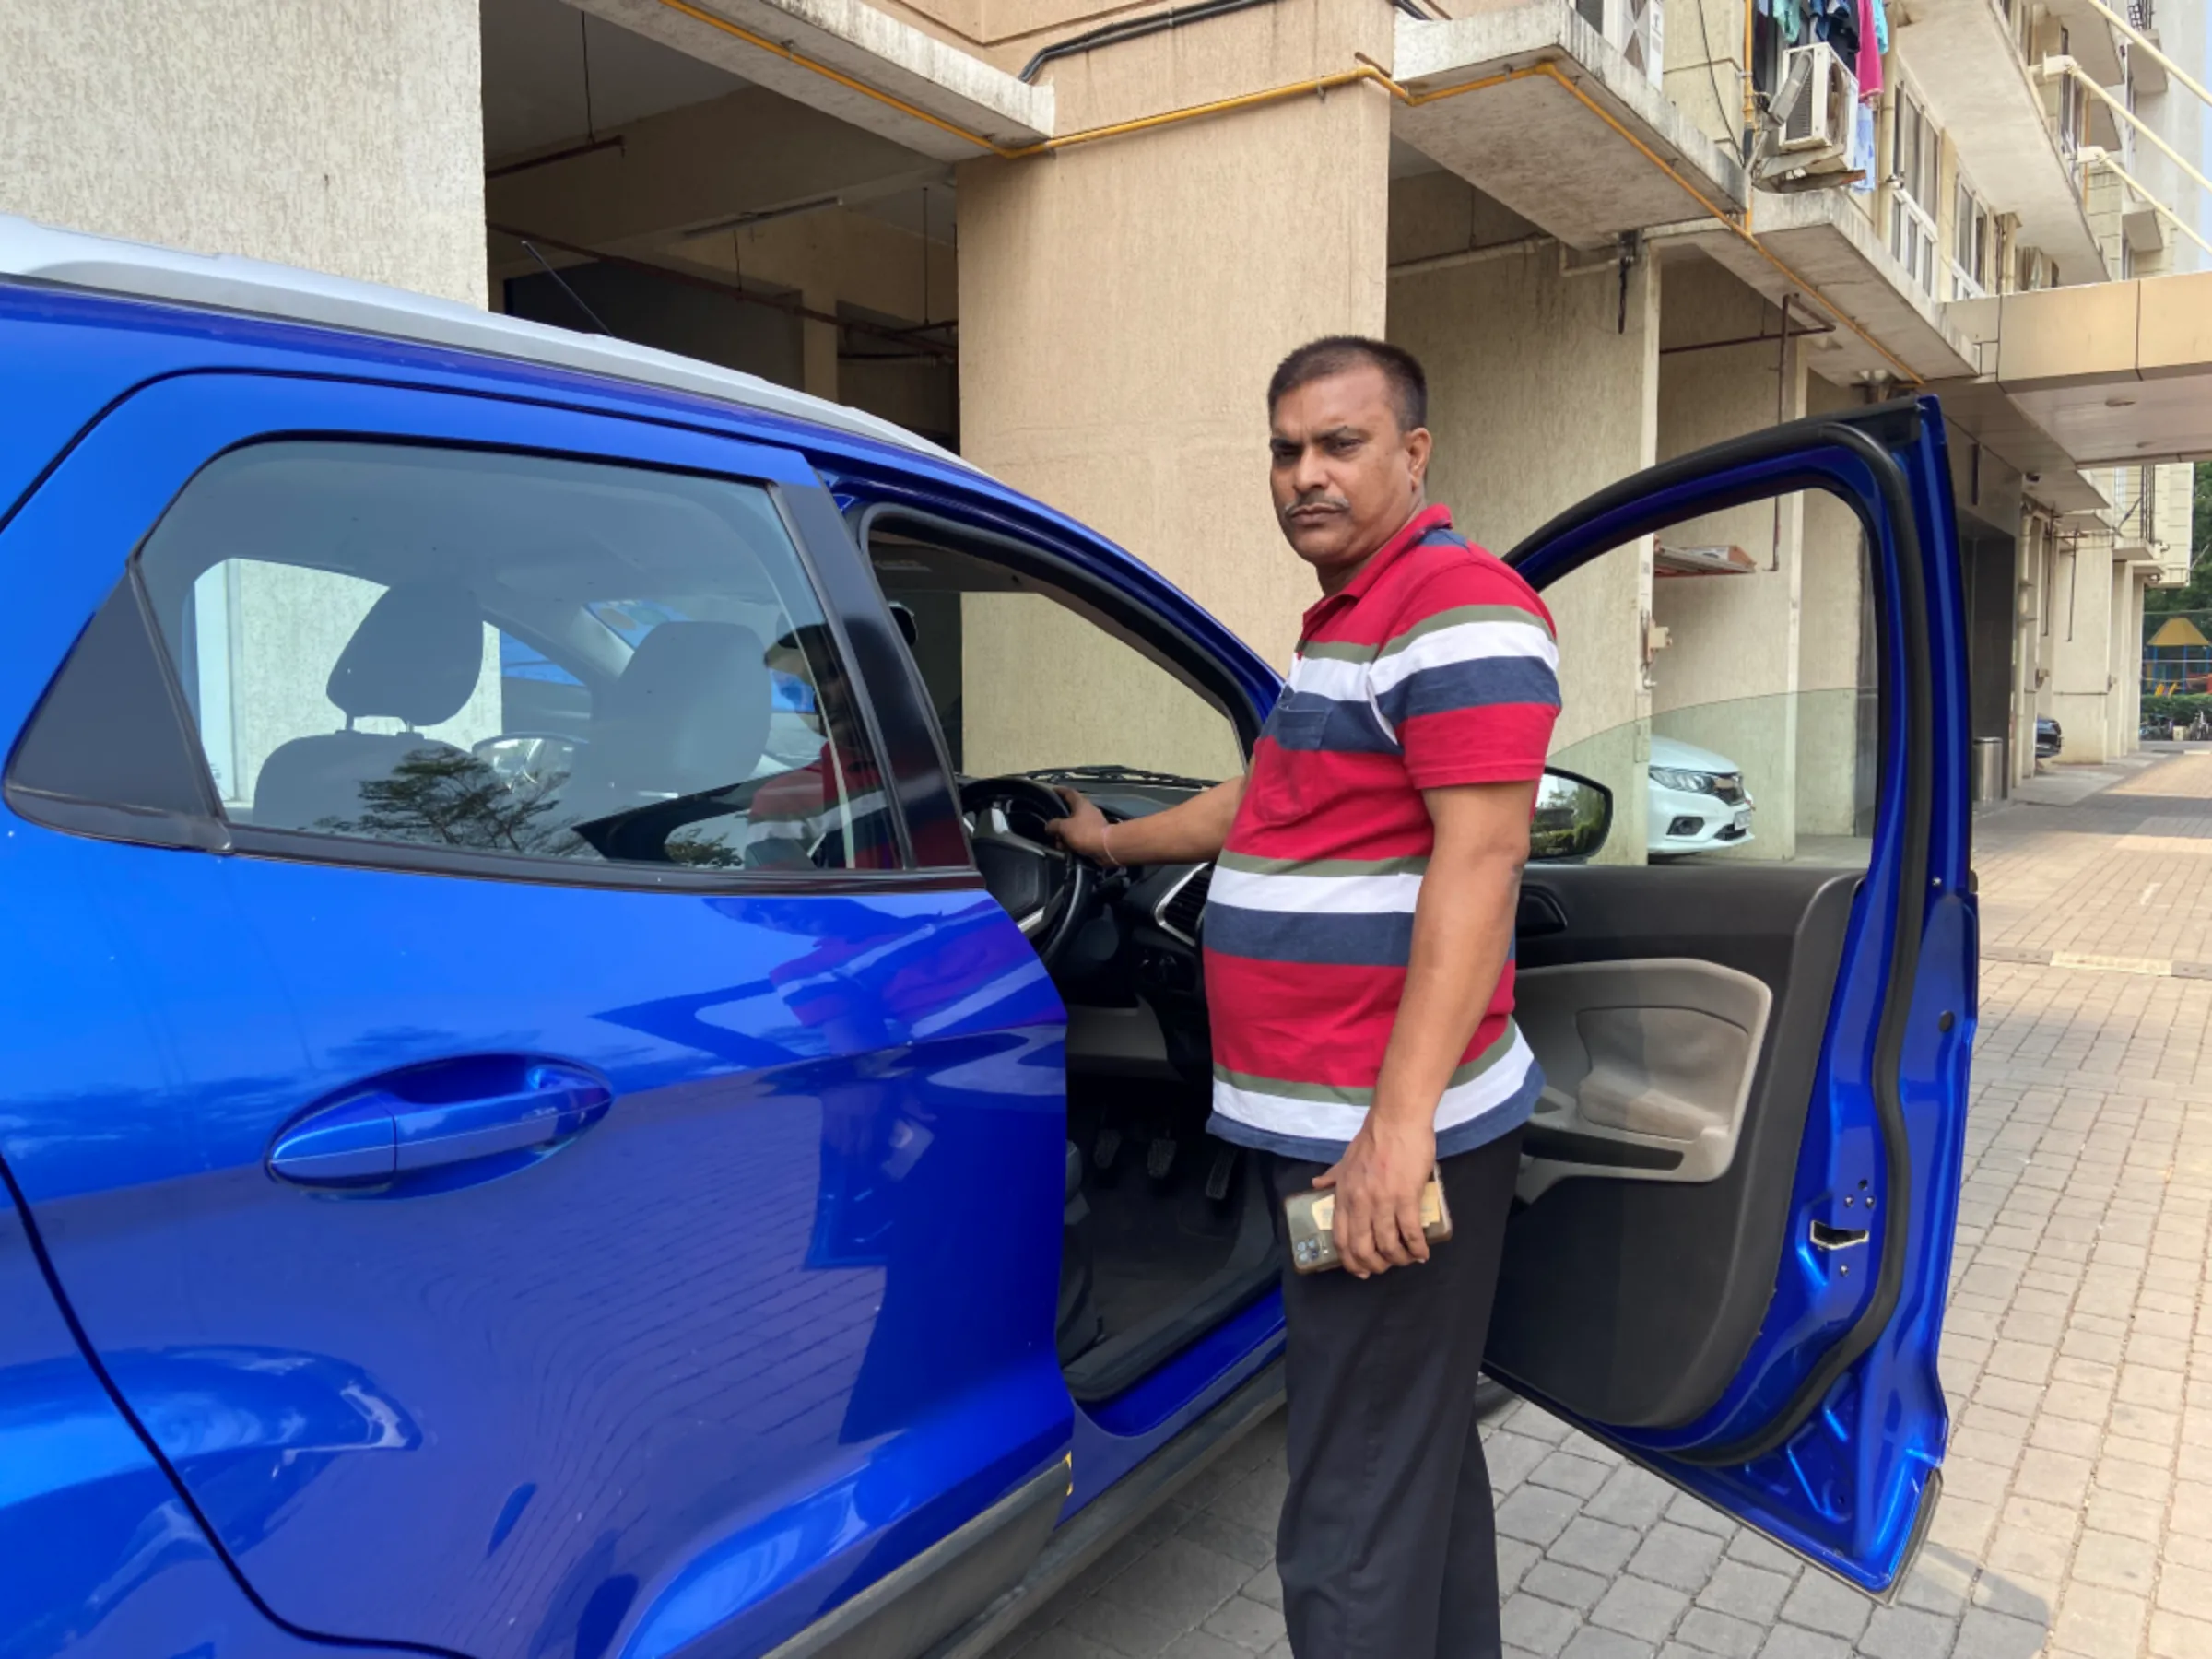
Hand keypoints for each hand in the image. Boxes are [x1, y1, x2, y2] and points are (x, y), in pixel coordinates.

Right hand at [1044, 786, 1112, 862]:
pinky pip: (1081, 836)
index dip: (1059, 790)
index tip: (1052, 790)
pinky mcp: (1096, 835)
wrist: (1106, 847)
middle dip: (1060, 821)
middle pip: (1070, 812)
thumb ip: (1054, 825)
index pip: (1068, 792)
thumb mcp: (1064, 828)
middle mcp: (1088, 811)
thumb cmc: (1085, 832)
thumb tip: (1049, 826)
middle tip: (1051, 828)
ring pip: (1075, 826)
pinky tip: (1068, 849)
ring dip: (1065, 834)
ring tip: (1058, 843)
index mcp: (1081, 804)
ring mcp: (1093, 823)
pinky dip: (1073, 841)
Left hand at [1315, 1114, 1436, 1277]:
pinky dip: (1417, 1248)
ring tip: (1408, 1259)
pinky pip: (1411, 1232)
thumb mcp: (1344, 1160)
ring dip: (1399, 1259)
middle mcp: (1360, 1203)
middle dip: (1375, 1265)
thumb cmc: (1372, 1139)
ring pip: (1388, 1244)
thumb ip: (1332, 1177)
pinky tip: (1423, 1252)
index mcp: (1344, 1196)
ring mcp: (1383, 1201)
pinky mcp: (1406, 1197)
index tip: (1361, 1270)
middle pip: (1363, 1248)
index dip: (1350, 1261)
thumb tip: (1317, 1185)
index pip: (1342, 1238)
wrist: (1396, 1121)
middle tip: (1387, 1267)